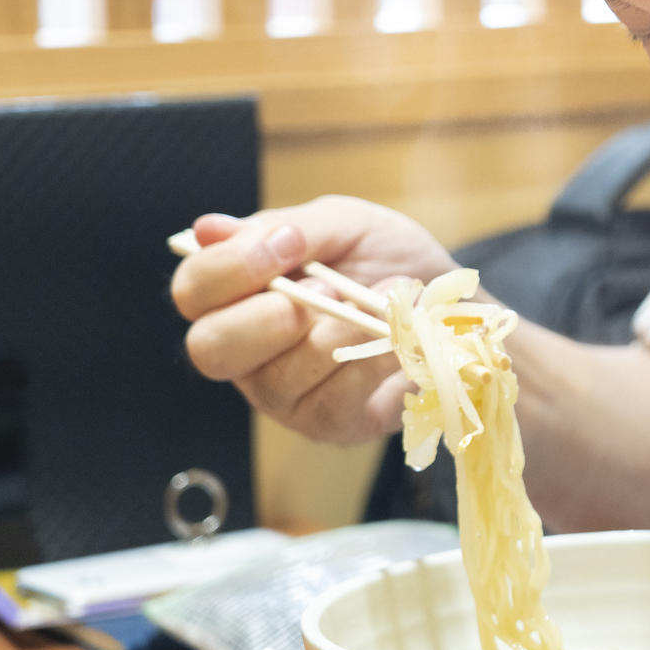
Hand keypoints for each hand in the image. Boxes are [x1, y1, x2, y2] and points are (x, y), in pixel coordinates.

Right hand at [170, 196, 463, 443]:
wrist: (457, 303)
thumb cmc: (389, 261)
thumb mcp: (345, 225)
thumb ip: (285, 227)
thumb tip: (208, 228)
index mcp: (238, 295)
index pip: (192, 290)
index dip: (229, 268)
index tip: (288, 245)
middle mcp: (247, 351)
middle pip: (210, 348)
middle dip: (272, 315)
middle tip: (327, 291)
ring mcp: (283, 395)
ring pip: (280, 375)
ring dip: (342, 330)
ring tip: (383, 302)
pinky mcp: (328, 424)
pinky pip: (333, 399)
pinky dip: (373, 360)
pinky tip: (401, 338)